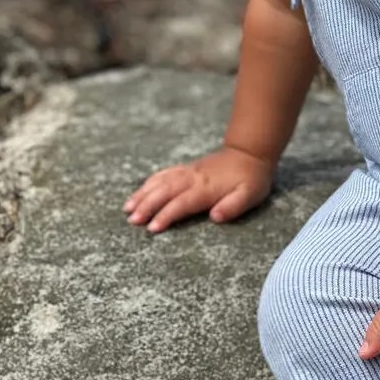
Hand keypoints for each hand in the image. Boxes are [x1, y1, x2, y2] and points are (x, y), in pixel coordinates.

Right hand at [123, 146, 273, 232]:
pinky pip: (164, 174)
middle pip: (165, 192)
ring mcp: (188, 172)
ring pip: (161, 182)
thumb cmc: (251, 178)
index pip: (182, 203)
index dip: (166, 215)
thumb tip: (215, 216)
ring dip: (143, 194)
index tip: (152, 228)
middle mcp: (193, 178)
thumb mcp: (250, 195)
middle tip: (131, 220)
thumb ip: (233, 206)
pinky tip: (140, 191)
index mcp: (207, 188)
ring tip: (127, 208)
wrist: (250, 152)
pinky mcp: (187, 169)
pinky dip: (150, 183)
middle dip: (146, 205)